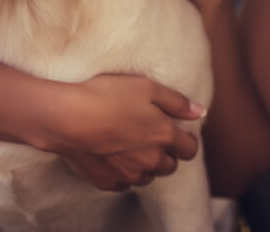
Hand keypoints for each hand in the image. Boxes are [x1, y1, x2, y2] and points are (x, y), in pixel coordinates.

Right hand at [50, 74, 204, 190]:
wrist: (68, 117)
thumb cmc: (106, 96)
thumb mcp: (146, 87)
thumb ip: (177, 102)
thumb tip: (201, 112)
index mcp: (164, 136)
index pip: (190, 149)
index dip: (186, 140)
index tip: (177, 132)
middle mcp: (152, 160)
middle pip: (170, 165)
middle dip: (165, 153)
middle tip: (150, 135)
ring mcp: (130, 174)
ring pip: (148, 175)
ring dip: (145, 164)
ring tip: (129, 145)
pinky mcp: (109, 182)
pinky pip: (125, 181)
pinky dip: (124, 171)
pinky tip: (112, 155)